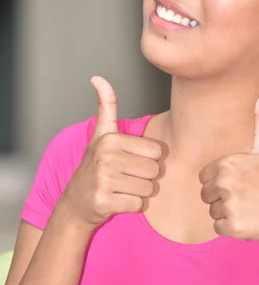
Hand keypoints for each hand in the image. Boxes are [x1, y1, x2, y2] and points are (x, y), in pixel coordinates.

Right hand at [61, 76, 162, 229]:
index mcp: (110, 139)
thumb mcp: (101, 135)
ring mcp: (104, 180)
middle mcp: (106, 157)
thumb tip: (97, 77)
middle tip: (126, 177)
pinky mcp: (104, 202)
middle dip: (145, 177)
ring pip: (149, 189)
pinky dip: (132, 206)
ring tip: (122, 189)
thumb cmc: (95, 166)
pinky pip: (138, 205)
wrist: (75, 203)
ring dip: (140, 193)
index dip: (148, 159)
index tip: (130, 161)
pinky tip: (118, 201)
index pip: (157, 151)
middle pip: (155, 170)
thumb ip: (106, 106)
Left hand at [199, 89, 258, 242]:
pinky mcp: (232, 226)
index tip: (243, 181)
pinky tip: (250, 220)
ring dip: (227, 212)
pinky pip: (218, 227)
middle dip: (222, 197)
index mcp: (226, 163)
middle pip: (206, 194)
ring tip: (250, 207)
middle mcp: (224, 183)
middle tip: (248, 196)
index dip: (222, 180)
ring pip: (212, 211)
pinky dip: (231, 227)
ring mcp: (228, 205)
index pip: (205, 176)